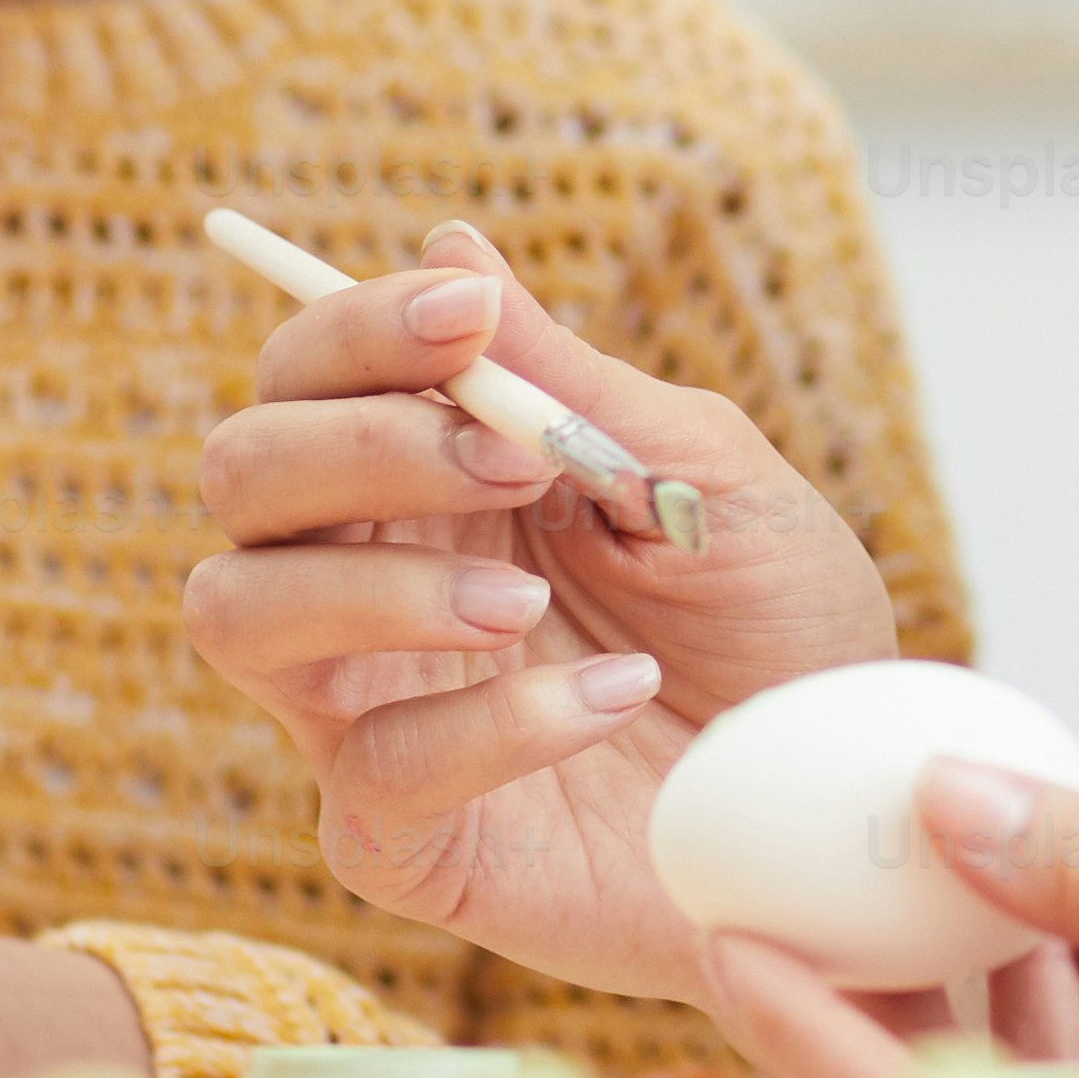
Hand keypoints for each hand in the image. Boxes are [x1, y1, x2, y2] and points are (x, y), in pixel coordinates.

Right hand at [176, 220, 898, 1004]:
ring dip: (373, 586)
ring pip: (234, 612)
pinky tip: (614, 699)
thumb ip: (572, 382)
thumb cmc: (778, 629)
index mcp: (426, 474)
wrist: (844, 804)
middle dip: (357, 444)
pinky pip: (370, 769)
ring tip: (526, 603)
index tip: (466, 314)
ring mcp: (364, 709)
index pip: (310, 372)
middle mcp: (364, 577)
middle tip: (517, 462)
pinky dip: (489, 724)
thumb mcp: (705, 480)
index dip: (357, 328)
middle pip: (240, 472)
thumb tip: (452, 239)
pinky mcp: (400, 837)